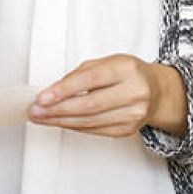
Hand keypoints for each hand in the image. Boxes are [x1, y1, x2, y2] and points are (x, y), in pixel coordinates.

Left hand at [29, 55, 185, 137]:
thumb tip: (52, 91)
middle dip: (57, 110)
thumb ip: (80, 74)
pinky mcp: (128, 130)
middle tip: (36, 111)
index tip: (43, 97)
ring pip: (90, 122)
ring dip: (61, 121)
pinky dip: (74, 126)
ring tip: (42, 118)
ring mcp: (133, 114)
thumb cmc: (128, 73)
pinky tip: (60, 122)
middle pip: (89, 105)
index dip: (64, 90)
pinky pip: (95, 130)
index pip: (90, 80)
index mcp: (127, 69)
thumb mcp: (107, 63)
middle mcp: (134, 92)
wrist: (156, 91)